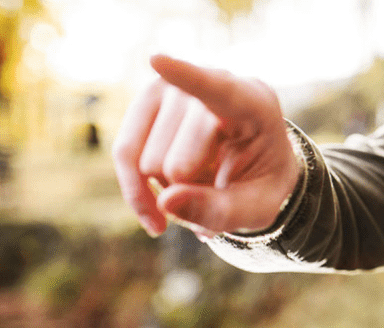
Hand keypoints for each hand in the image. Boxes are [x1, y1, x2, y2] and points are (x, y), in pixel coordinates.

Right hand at [113, 54, 300, 237]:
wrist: (252, 169)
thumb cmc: (259, 185)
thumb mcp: (254, 210)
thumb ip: (218, 210)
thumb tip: (166, 202)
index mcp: (255, 104)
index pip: (218, 91)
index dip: (186, 78)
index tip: (156, 61)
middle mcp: (213, 83)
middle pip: (176, 162)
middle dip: (189, 190)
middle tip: (219, 181)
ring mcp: (175, 86)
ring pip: (146, 162)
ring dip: (169, 186)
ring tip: (202, 175)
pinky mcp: (148, 99)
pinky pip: (124, 154)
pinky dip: (137, 190)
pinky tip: (158, 211)